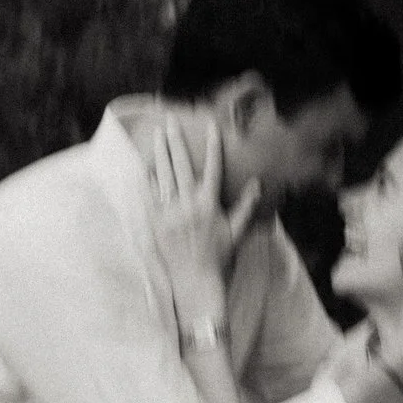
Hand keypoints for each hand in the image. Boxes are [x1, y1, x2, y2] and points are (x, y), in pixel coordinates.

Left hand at [148, 120, 260, 333]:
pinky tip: (145, 165)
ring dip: (159, 154)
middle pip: (181, 165)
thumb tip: (257, 184)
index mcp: (209, 204)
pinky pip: (150, 196)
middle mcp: (189, 204)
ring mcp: (171, 213)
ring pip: (163, 176)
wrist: (195, 280)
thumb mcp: (236, 231)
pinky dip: (147, 179)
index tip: (211, 126)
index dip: (212, 145)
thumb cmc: (218, 256)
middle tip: (171, 122)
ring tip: (157, 136)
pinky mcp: (157, 222)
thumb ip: (245, 206)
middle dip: (176, 141)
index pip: (212, 167)